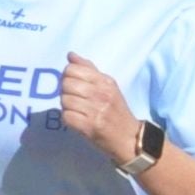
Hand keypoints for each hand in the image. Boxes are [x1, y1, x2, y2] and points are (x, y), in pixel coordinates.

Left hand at [58, 54, 143, 168]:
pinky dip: (68, 119)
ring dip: (67, 106)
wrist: (130, 138)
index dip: (68, 76)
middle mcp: (101, 94)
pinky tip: (77, 120)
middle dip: (66, 91)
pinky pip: (66, 116)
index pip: (72, 69)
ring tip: (77, 110)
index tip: (74, 83)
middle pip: (66, 84)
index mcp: (105, 82)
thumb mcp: (108, 87)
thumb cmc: (116, 111)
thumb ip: (89, 70)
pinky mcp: (89, 126)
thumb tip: (71, 55)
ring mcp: (95, 111)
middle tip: (74, 98)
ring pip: (65, 100)